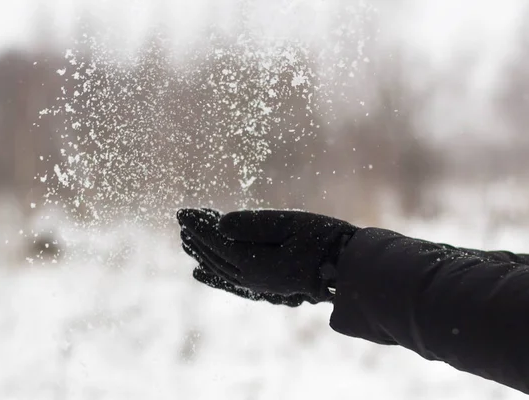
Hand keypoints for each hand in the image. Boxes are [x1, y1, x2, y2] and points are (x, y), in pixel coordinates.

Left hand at [177, 208, 357, 304]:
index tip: (182, 212)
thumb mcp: (289, 224)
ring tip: (185, 240)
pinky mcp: (265, 287)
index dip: (198, 225)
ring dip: (201, 252)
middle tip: (182, 219)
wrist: (347, 268)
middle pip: (214, 254)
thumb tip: (220, 224)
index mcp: (253, 261)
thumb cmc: (322, 240)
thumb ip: (253, 224)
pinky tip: (200, 271)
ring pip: (219, 267)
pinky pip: (230, 282)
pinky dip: (212, 275)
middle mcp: (250, 277)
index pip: (216, 240)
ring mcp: (257, 285)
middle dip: (196, 236)